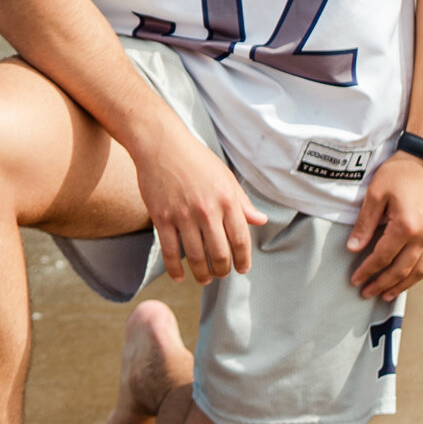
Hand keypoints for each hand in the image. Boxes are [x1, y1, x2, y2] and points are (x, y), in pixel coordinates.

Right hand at [132, 120, 266, 283]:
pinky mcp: (162, 218)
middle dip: (223, 270)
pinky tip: (180, 277)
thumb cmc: (196, 159)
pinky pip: (170, 251)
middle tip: (222, 274)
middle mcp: (207, 210)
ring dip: (202, 274)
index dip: (243, 259)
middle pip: (219, 254)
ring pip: (196, 257)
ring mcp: (183, 216)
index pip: (240, 239)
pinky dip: (175, 269)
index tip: (242, 269)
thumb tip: (260, 220)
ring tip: (204, 279)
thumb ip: (243, 202)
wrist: (162, 144)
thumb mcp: (226, 176)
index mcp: (227, 199)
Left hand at [346, 153, 422, 299]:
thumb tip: (353, 248)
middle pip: (401, 270)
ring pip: (419, 271)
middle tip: (367, 292)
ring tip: (387, 294)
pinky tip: (411, 279)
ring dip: (402, 285)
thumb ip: (365, 224)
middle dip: (382, 284)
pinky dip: (421, 274)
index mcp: (406, 226)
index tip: (356, 280)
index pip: (382, 257)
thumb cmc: (400, 172)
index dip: (367, 271)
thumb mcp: (376, 194)